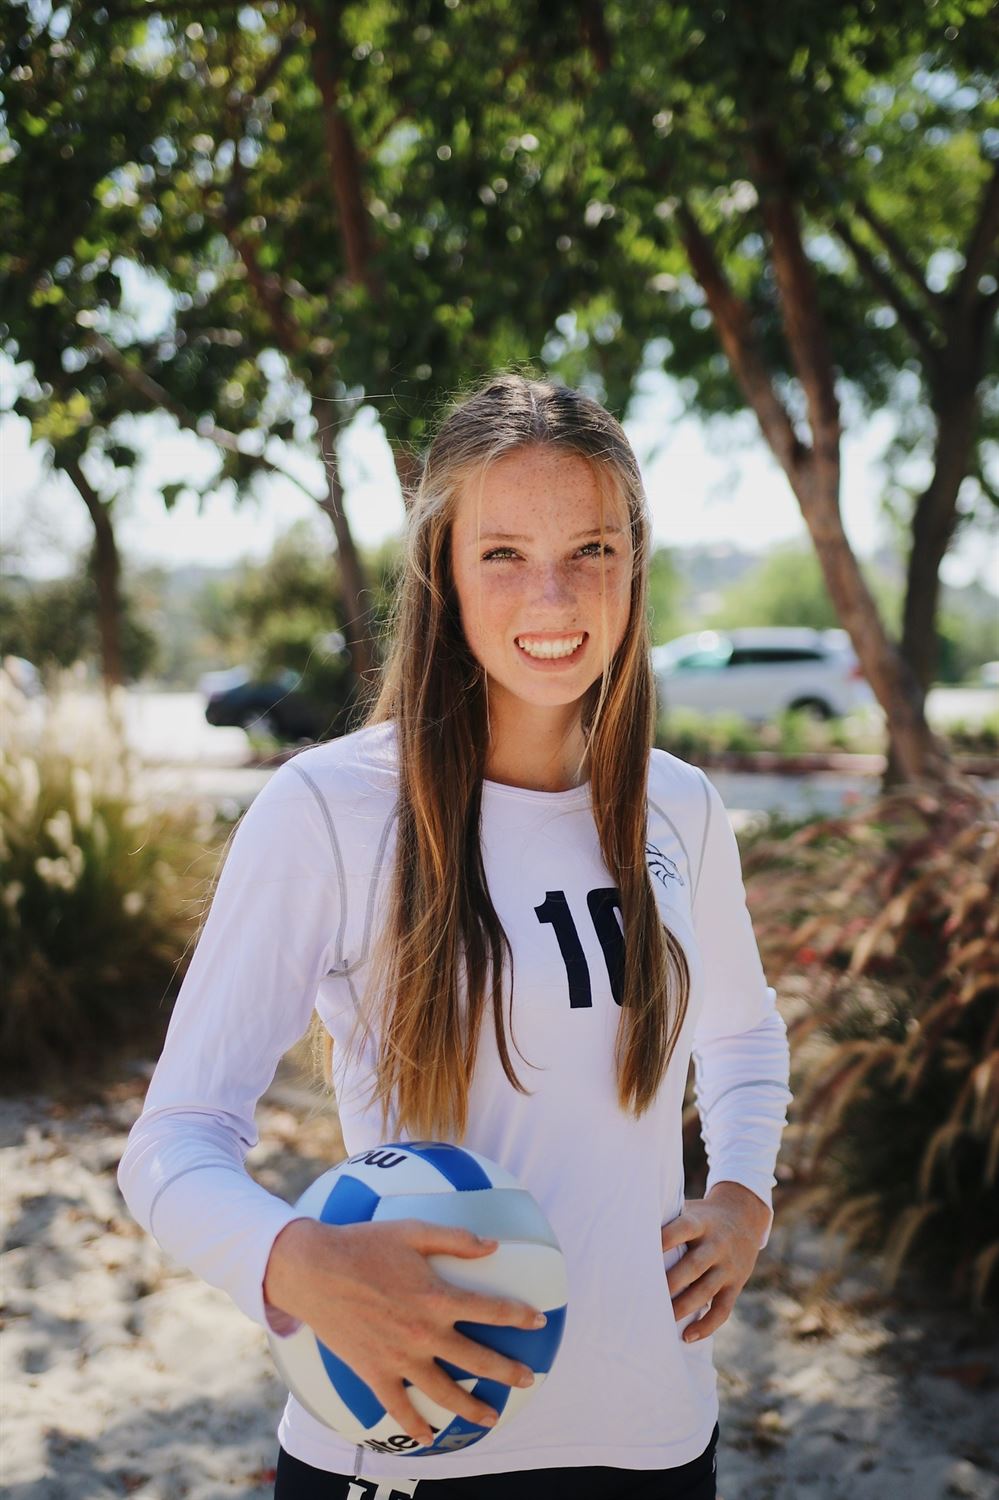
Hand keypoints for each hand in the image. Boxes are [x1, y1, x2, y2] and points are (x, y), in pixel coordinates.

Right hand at [263, 1216, 545, 1445]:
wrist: (313, 1270)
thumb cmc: (363, 1244)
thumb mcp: (412, 1231)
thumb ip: (455, 1239)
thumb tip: (493, 1245)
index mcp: (437, 1297)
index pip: (489, 1310)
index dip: (518, 1316)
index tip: (537, 1321)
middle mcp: (424, 1333)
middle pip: (476, 1359)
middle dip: (507, 1371)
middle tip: (528, 1380)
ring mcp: (399, 1358)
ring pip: (445, 1392)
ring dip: (471, 1408)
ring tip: (491, 1418)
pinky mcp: (374, 1373)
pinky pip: (399, 1407)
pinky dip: (415, 1425)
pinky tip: (429, 1437)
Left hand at [660, 1181, 770, 1342]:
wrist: (744, 1216)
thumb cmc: (701, 1217)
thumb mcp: (690, 1210)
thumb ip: (666, 1219)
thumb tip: (625, 1226)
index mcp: (701, 1223)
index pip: (684, 1227)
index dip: (666, 1238)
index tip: (644, 1249)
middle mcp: (717, 1244)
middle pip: (694, 1265)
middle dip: (672, 1281)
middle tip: (646, 1295)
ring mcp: (728, 1267)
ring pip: (706, 1290)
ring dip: (684, 1307)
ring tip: (662, 1320)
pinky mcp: (736, 1285)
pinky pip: (722, 1310)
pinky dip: (706, 1325)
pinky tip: (687, 1336)